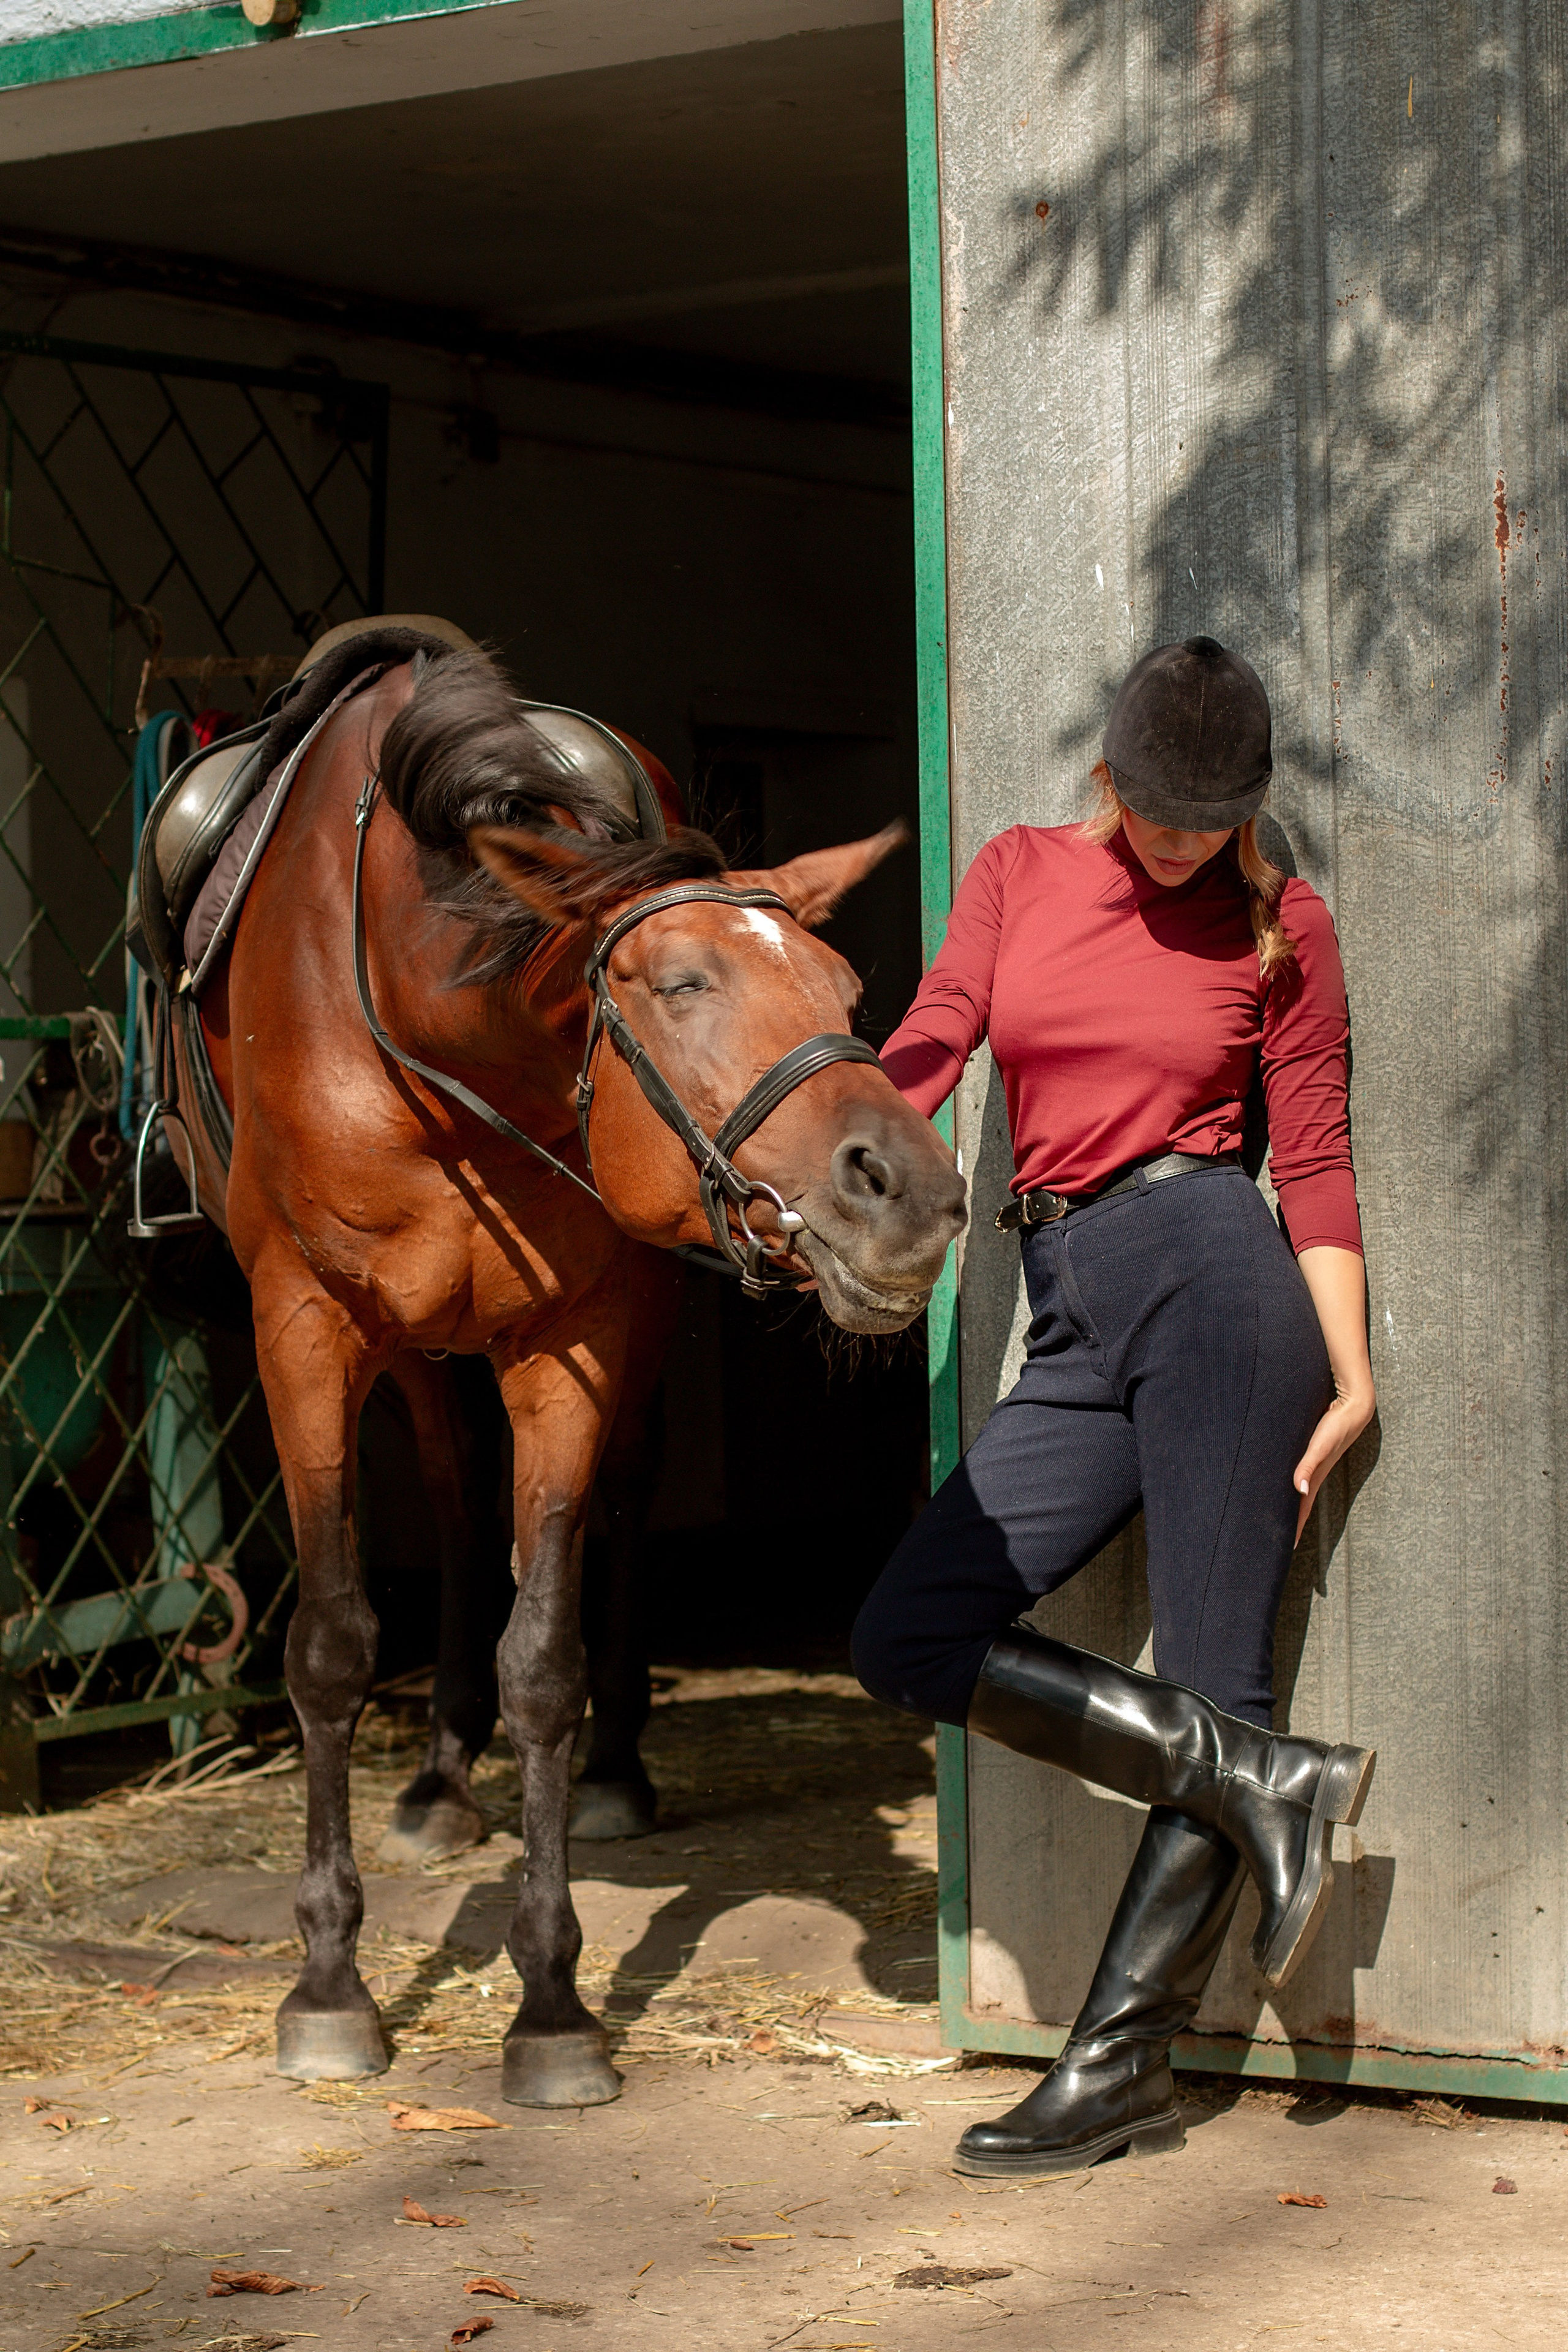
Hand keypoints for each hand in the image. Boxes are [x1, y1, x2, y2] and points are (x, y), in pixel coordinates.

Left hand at [1292, 1383, 1375, 1541]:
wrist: (1354, 1408)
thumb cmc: (1336, 1426)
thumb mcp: (1319, 1447)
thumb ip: (1308, 1466)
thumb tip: (1299, 1491)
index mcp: (1315, 1477)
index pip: (1301, 1509)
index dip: (1294, 1528)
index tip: (1286, 1547)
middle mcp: (1316, 1474)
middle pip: (1300, 1504)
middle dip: (1292, 1522)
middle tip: (1279, 1539)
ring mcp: (1317, 1464)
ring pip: (1300, 1490)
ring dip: (1292, 1504)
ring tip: (1282, 1517)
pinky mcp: (1315, 1452)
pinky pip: (1303, 1474)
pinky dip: (1296, 1484)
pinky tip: (1290, 1484)